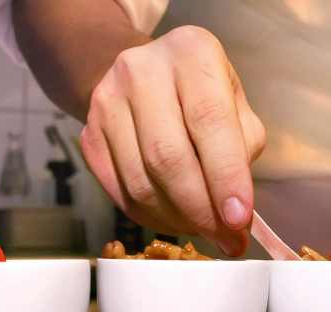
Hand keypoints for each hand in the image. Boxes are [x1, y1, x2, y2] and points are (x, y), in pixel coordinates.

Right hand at [80, 26, 265, 256]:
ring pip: (141, 183)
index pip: (210, 122)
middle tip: (227, 239)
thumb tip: (236, 212)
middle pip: (168, 158)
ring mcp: (107, 102)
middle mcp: (142, 71)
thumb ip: (243, 149)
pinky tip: (178, 220)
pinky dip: (154, 218)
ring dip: (179, 219)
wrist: (145, 74)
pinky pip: (121, 193)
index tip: (239, 219)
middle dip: (202, 210)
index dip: (226, 177)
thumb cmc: (201, 93)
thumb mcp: (236, 103)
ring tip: (206, 230)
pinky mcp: (88, 135)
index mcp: (191, 53)